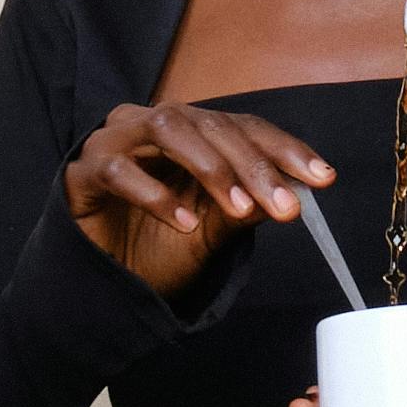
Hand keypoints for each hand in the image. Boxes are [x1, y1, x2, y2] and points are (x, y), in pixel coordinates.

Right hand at [63, 96, 338, 297]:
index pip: (245, 127)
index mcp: (192, 133)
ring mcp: (116, 140)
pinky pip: (120, 168)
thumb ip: (243, 210)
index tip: (322, 178)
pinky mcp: (84, 169)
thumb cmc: (154, 247)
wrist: (98, 281)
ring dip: (209, 167)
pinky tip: (184, 223)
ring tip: (236, 208)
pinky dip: (156, 194)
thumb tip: (293, 195)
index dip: (284, 150)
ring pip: (167, 129)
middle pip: (212, 125)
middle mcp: (156, 125)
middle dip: (254, 166)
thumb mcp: (211, 233)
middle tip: (284, 207)